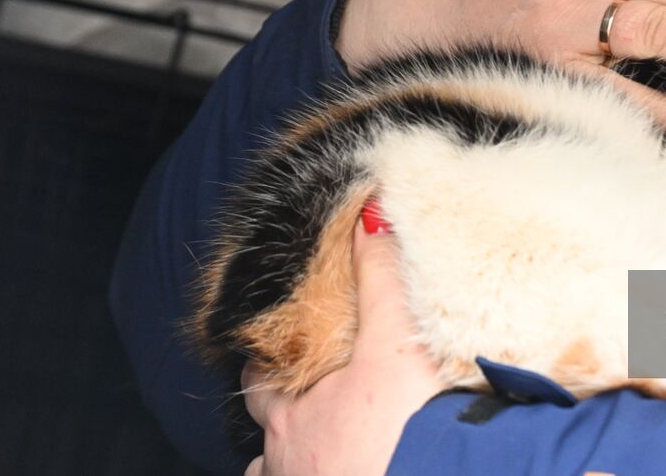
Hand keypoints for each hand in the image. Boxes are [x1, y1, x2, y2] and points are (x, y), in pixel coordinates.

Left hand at [243, 210, 440, 475]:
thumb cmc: (406, 429)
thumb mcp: (395, 341)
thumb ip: (380, 278)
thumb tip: (369, 216)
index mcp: (290, 415)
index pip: (259, 379)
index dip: (268, 360)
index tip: (280, 348)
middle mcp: (286, 461)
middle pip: (266, 435)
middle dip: (281, 416)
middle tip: (306, 398)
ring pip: (279, 473)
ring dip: (297, 459)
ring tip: (326, 446)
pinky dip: (324, 473)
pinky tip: (347, 466)